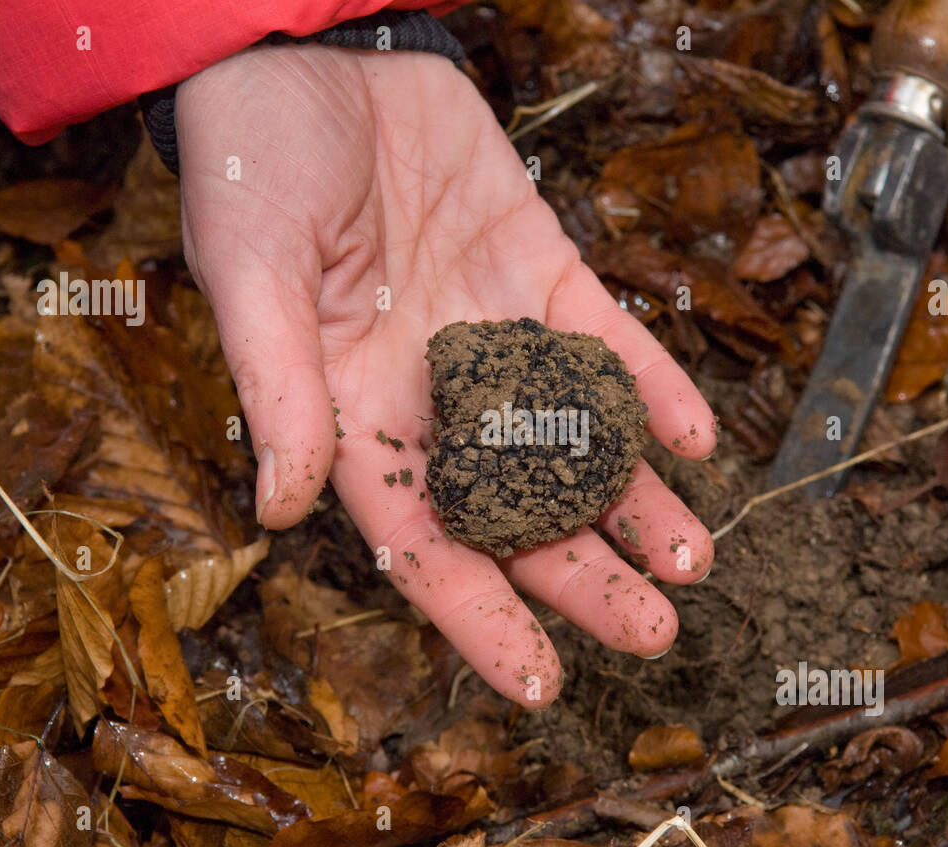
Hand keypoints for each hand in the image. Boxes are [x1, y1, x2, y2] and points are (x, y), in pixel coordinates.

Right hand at [175, 45, 716, 707]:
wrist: (311, 50)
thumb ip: (276, 393)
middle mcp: (433, 392)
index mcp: (356, 416)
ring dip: (634, 498)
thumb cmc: (253, 163)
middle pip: (517, 508)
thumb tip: (280, 509)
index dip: (480, 617)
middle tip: (656, 630)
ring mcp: (494, 333)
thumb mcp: (252, 279)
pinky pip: (605, 340)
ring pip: (575, 437)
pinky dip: (650, 385)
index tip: (542, 681)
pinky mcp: (538, 266)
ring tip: (693, 557)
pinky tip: (694, 436)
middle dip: (584, 575)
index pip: (423, 543)